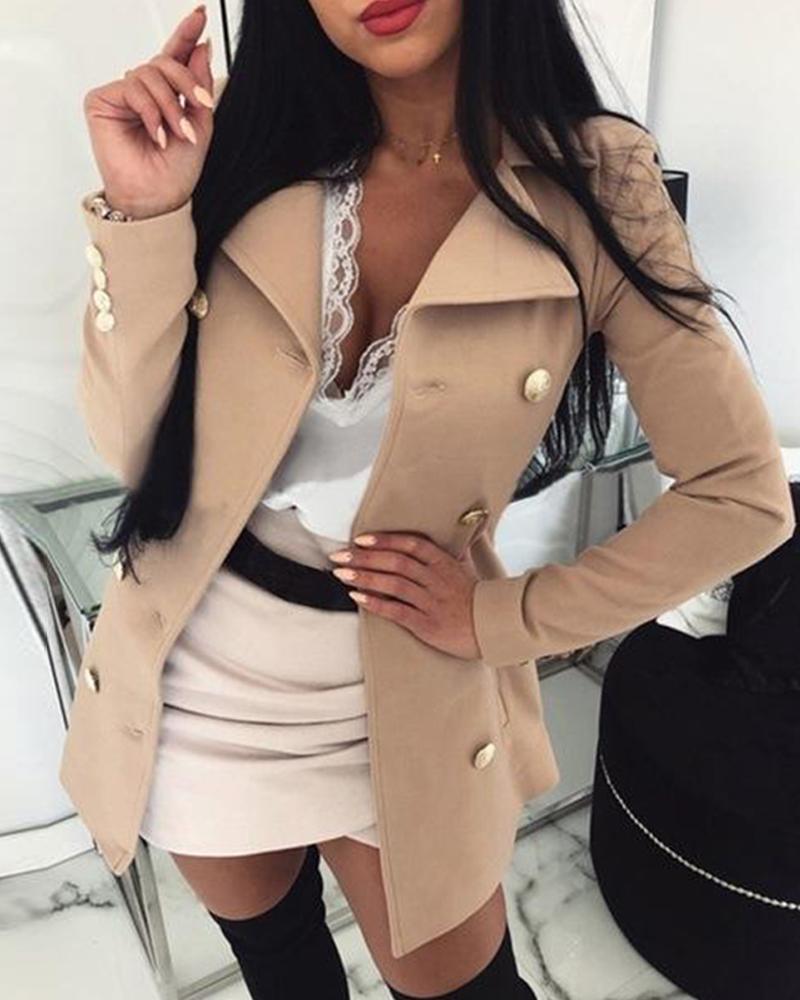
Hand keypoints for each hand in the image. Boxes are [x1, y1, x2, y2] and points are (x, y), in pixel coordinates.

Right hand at [83, 7, 214, 218]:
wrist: (157, 198)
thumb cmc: (175, 172)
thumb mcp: (200, 124)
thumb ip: (199, 85)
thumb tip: (202, 46)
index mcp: (165, 95)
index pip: (174, 57)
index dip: (186, 34)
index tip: (201, 13)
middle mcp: (142, 91)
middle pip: (164, 61)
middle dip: (186, 82)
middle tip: (201, 105)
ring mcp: (121, 95)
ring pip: (149, 73)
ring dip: (171, 105)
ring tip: (178, 133)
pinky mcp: (102, 100)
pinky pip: (132, 87)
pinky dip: (151, 111)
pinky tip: (157, 134)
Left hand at [328, 532, 481, 660]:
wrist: (492, 629)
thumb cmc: (476, 599)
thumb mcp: (466, 568)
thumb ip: (453, 550)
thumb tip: (460, 526)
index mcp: (444, 563)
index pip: (410, 545)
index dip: (384, 540)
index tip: (361, 539)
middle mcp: (436, 579)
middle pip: (396, 562)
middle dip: (365, 557)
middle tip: (340, 555)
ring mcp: (431, 602)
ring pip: (393, 584)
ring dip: (365, 577)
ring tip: (342, 573)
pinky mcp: (427, 624)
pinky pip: (397, 610)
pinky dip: (375, 603)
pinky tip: (357, 597)